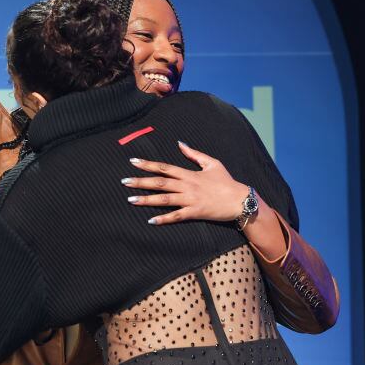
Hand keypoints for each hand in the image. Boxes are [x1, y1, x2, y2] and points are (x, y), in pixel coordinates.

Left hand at [122, 141, 249, 224]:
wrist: (240, 199)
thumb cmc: (226, 181)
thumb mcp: (212, 163)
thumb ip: (194, 154)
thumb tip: (180, 143)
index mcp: (189, 174)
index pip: (164, 167)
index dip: (147, 164)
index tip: (133, 162)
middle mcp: (187, 186)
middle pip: (160, 182)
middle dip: (140, 182)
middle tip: (124, 182)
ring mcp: (190, 200)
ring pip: (164, 199)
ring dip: (146, 200)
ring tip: (131, 200)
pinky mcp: (195, 213)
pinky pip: (176, 216)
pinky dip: (164, 219)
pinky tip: (151, 220)